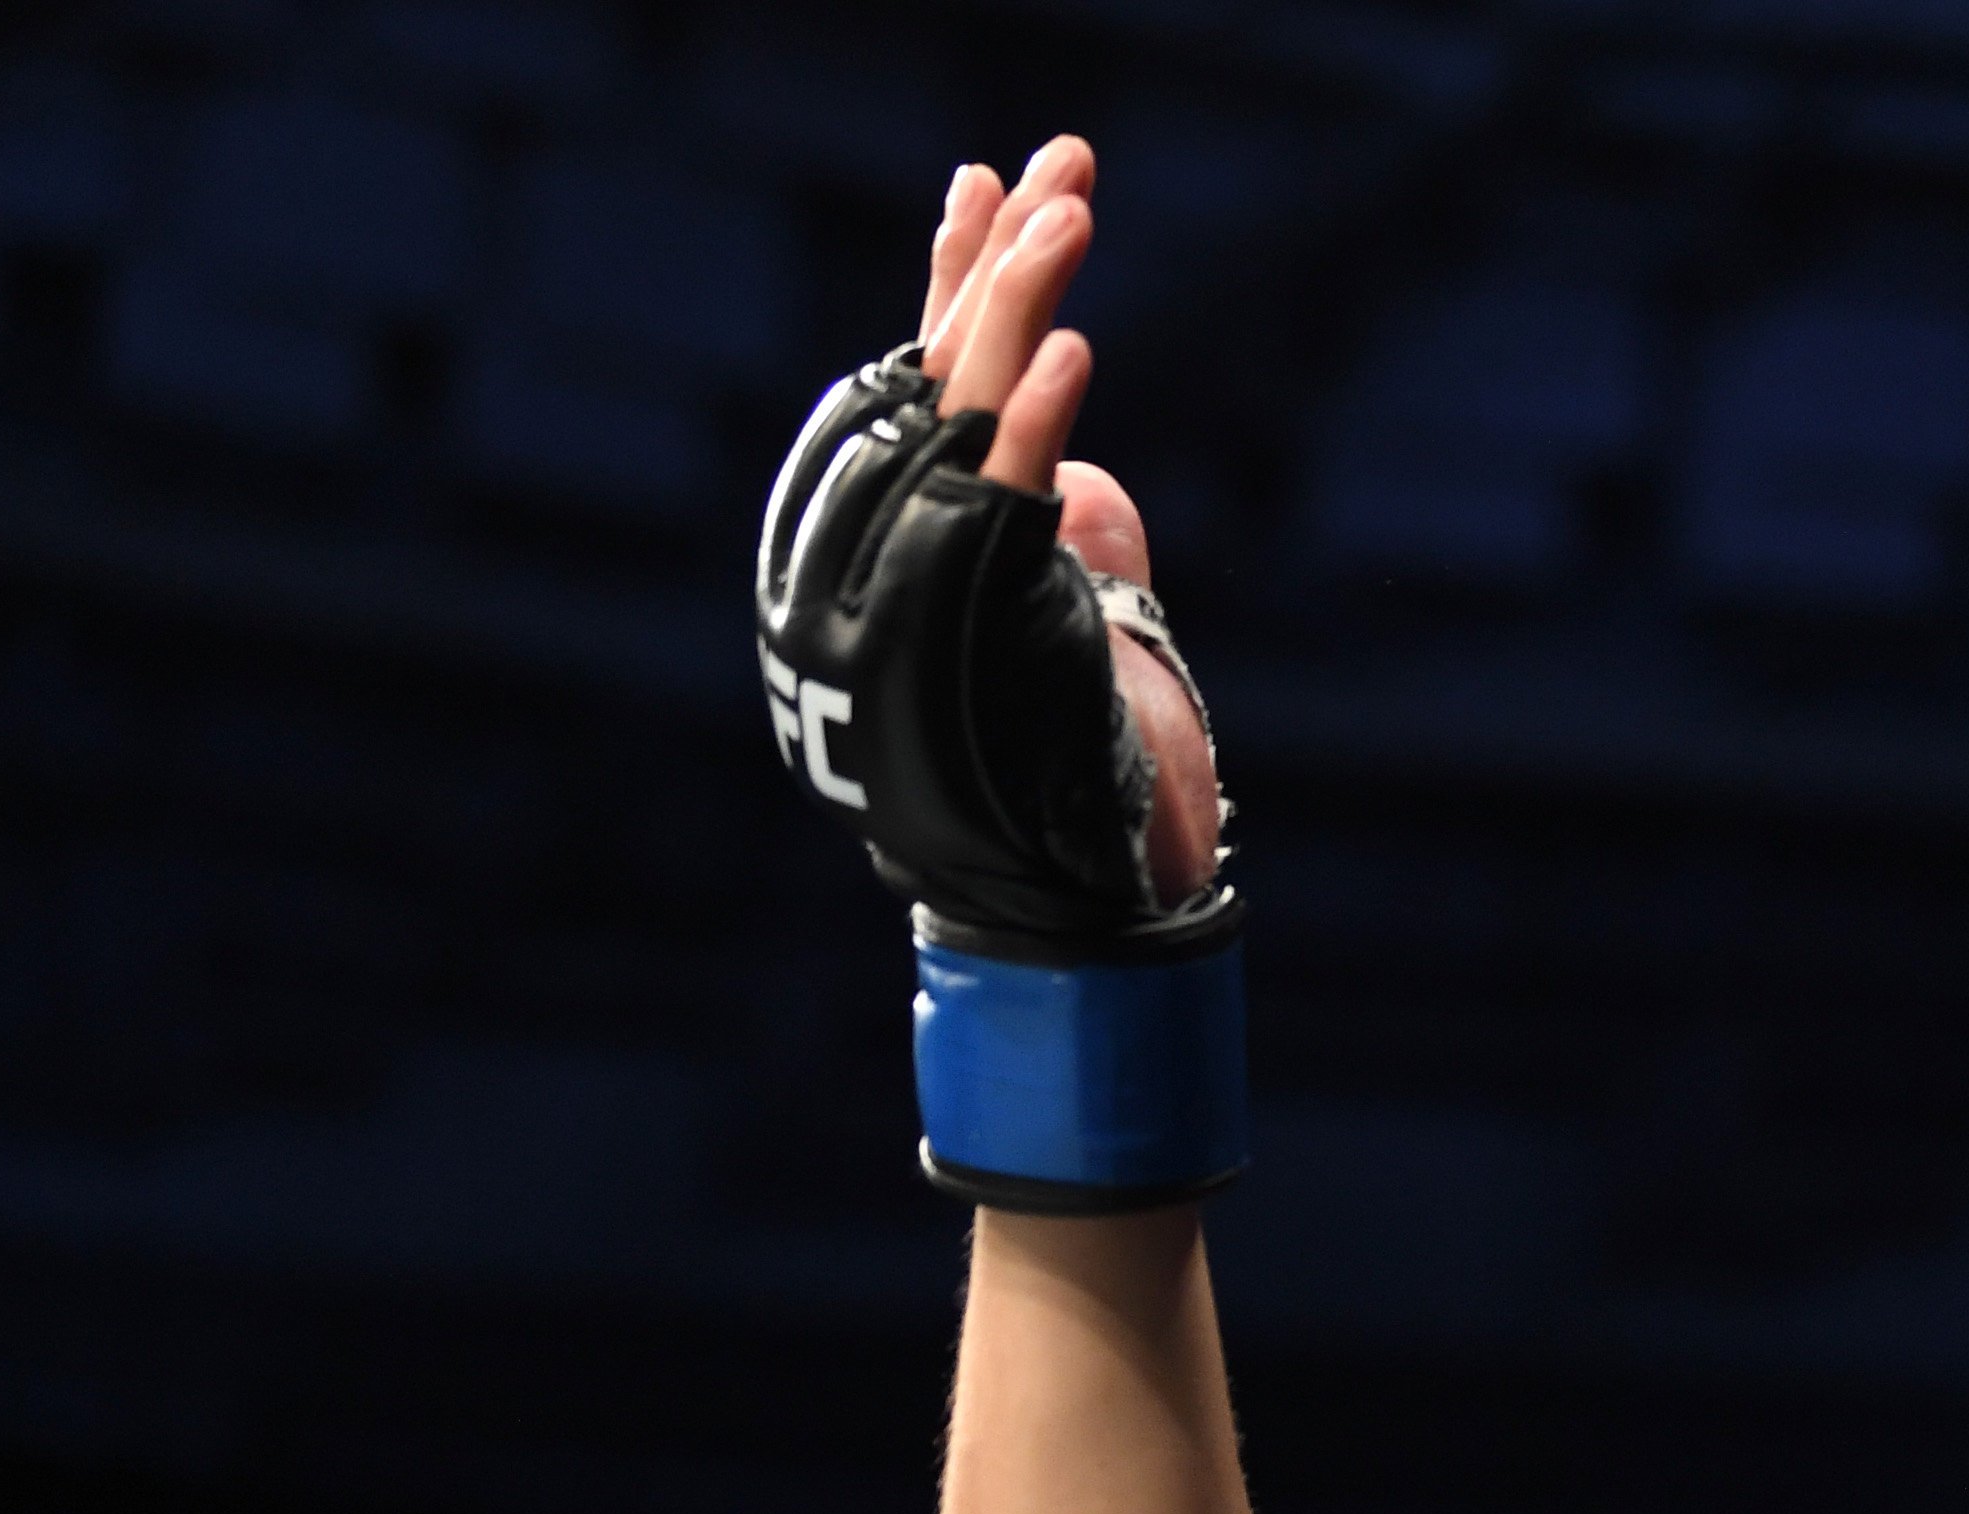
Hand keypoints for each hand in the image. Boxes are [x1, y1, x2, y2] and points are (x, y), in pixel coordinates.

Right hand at [910, 140, 1219, 905]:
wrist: (1064, 899)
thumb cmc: (1071, 780)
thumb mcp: (1086, 633)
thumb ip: (1073, 545)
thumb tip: (1084, 473)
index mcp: (901, 542)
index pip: (930, 381)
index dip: (961, 281)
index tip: (997, 188)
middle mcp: (882, 548)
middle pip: (938, 370)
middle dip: (1001, 258)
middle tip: (1067, 159)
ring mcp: (914, 580)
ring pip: (960, 410)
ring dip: (1020, 304)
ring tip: (1074, 208)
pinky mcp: (966, 621)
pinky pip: (996, 499)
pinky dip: (1032, 421)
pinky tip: (1072, 349)